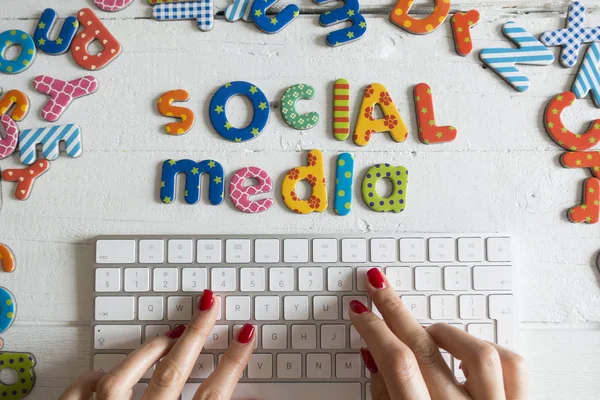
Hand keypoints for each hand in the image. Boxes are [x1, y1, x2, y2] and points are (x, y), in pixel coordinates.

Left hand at [59, 290, 254, 399]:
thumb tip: (253, 399)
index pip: (213, 395)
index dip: (233, 361)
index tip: (246, 335)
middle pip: (172, 373)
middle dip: (195, 334)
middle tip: (211, 304)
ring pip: (121, 378)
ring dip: (147, 352)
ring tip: (166, 336)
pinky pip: (80, 393)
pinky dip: (92, 379)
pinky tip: (104, 373)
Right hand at [350, 268, 526, 399]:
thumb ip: (385, 397)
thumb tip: (374, 356)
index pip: (396, 364)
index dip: (373, 330)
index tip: (361, 311)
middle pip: (426, 349)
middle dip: (395, 311)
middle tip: (378, 286)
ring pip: (477, 351)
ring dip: (445, 332)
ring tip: (428, 331)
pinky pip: (512, 364)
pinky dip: (488, 347)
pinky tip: (465, 348)